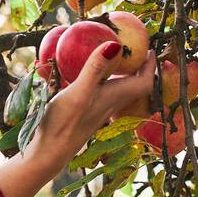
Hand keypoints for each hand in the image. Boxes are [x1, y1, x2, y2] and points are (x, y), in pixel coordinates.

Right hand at [33, 45, 156, 164]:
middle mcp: (108, 103)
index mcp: (113, 97)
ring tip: (106, 57)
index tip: (148, 48)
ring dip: (114, 72)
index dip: (150, 66)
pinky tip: (72, 74)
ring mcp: (95, 109)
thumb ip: (96, 68)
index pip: (143, 82)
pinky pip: (93, 91)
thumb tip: (115, 44)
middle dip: (134, 66)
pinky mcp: (81, 112)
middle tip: (128, 48)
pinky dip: (90, 79)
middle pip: (131, 84)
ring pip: (113, 88)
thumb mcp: (80, 91)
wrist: (47, 152)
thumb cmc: (64, 124)